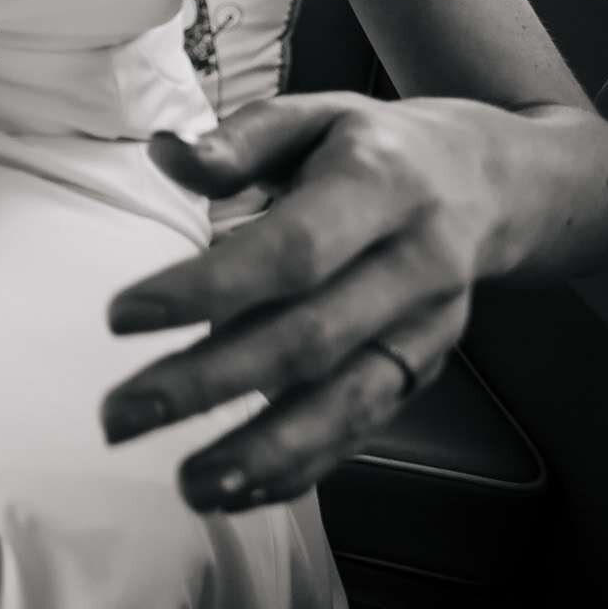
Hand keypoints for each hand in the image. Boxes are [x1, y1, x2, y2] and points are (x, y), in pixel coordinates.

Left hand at [98, 93, 514, 512]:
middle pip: (310, 338)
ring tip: (186, 484)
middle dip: (211, 383)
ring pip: (347, 403)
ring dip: (263, 453)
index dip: (208, 288)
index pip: (292, 250)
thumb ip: (240, 140)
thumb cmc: (370, 148)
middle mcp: (414, 266)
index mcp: (381, 187)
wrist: (488, 182)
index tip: (119, 317)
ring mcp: (426, 329)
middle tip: (120, 414)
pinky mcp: (423, 372)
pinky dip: (300, 468)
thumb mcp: (312, 116)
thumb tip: (167, 154)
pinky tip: (236, 491)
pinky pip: (363, 430)